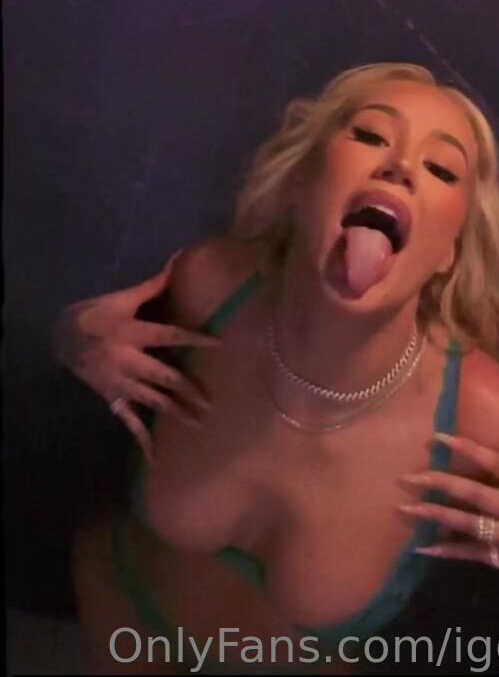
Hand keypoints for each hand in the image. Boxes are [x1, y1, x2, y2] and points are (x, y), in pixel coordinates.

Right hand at [53, 252, 221, 460]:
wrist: (60, 338)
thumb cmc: (94, 314)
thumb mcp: (121, 298)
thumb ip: (153, 284)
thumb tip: (178, 259)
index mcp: (132, 334)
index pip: (169, 336)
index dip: (194, 340)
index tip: (219, 344)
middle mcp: (127, 361)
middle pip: (163, 377)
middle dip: (186, 390)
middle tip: (210, 402)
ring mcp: (120, 383)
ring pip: (151, 400)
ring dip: (175, 412)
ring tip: (199, 422)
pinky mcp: (113, 397)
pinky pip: (129, 421)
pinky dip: (143, 441)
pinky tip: (156, 459)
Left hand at [397, 407, 498, 605]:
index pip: (497, 464)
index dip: (468, 448)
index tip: (439, 436)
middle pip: (475, 494)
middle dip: (439, 483)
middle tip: (407, 475)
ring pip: (468, 525)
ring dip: (435, 516)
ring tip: (405, 507)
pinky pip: (472, 555)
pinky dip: (447, 551)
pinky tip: (422, 547)